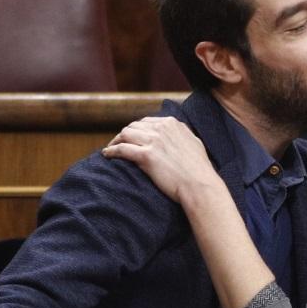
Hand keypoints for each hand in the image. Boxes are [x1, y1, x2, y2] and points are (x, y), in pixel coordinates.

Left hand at [102, 116, 222, 204]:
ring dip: (115, 141)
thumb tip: (176, 132)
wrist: (199, 185)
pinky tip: (107, 155)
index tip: (131, 138)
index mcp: (172, 123)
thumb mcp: (193, 142)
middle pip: (133, 126)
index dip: (136, 130)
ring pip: (125, 134)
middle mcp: (161, 128)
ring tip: (110, 149)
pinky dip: (112, 151)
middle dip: (124, 134)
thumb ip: (182, 134)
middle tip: (118, 144)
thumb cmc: (199, 169)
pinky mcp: (146, 156)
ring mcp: (153, 141)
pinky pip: (122, 149)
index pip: (146, 122)